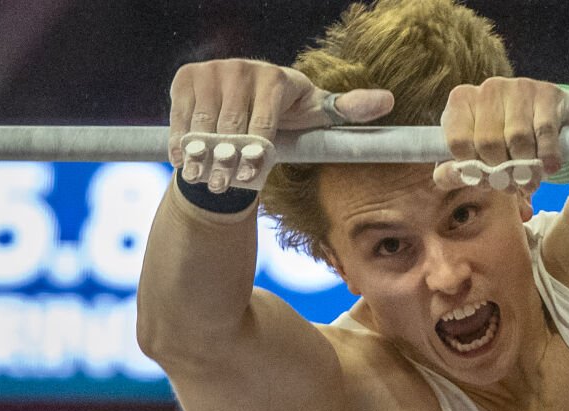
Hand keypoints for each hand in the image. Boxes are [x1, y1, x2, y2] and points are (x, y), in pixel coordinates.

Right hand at [168, 59, 393, 192]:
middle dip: (229, 161)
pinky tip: (183, 162)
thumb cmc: (288, 116)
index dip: (257, 155)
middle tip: (224, 185)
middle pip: (233, 128)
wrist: (243, 105)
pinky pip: (180, 116)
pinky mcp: (186, 77)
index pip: (264, 126)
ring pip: (204, 124)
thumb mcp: (315, 115)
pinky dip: (180, 142)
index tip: (251, 177)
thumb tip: (388, 100)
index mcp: (277, 78)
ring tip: (202, 180)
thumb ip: (347, 110)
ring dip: (201, 157)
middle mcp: (242, 68)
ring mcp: (212, 70)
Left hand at [433, 76, 568, 190]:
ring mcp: (517, 87)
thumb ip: (452, 172)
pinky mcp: (546, 93)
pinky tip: (550, 168)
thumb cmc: (503, 140)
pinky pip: (544, 133)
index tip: (487, 183)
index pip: (458, 142)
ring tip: (531, 180)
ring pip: (518, 139)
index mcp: (461, 101)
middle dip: (502, 174)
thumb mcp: (472, 155)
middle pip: (488, 143)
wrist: (549, 115)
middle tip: (513, 186)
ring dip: (527, 169)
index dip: (473, 171)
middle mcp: (487, 88)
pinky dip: (547, 156)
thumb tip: (452, 175)